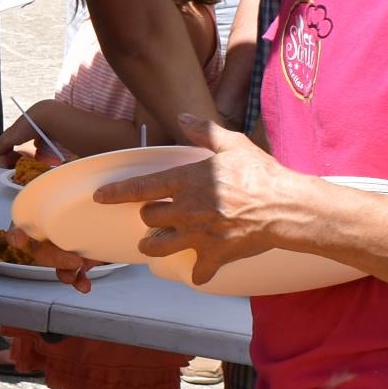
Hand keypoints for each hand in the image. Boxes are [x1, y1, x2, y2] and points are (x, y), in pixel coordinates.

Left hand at [91, 115, 316, 276]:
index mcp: (186, 182)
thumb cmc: (261, 174)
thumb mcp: (232, 145)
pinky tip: (198, 270)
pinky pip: (197, 271)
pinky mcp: (215, 254)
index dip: (116, 192)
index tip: (101, 196)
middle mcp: (186, 210)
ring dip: (154, 245)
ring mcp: (198, 235)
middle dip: (149, 217)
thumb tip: (183, 116)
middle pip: (149, 218)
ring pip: (158, 246)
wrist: (286, 207)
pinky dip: (197, 272)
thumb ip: (204, 131)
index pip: (140, 188)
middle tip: (156, 215)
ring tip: (154, 244)